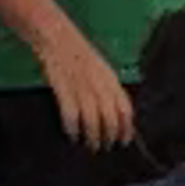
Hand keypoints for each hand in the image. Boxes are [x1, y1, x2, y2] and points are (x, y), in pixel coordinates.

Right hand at [40, 32, 137, 150]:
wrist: (58, 38)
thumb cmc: (80, 56)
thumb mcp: (102, 70)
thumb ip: (110, 90)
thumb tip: (118, 114)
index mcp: (111, 80)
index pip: (125, 109)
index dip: (126, 128)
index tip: (125, 141)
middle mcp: (99, 85)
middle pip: (110, 117)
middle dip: (110, 136)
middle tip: (106, 147)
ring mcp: (81, 87)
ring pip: (92, 119)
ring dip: (93, 136)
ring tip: (91, 146)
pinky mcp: (63, 88)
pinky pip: (70, 114)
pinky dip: (73, 128)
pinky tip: (73, 136)